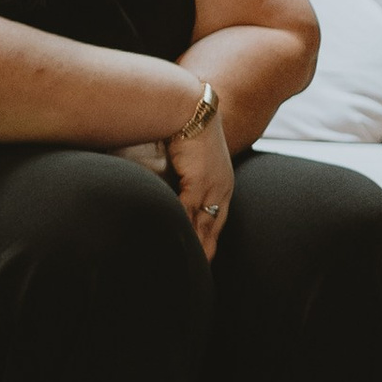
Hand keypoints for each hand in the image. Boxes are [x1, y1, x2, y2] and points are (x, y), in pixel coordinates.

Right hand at [168, 108, 234, 261]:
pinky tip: (177, 247)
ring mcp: (213, 187)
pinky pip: (191, 214)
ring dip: (195, 247)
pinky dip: (184, 232)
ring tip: (185, 269)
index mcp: (220, 183)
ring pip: (204, 226)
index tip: (204, 260)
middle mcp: (221, 188)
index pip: (216, 220)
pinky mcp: (199, 182)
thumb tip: (159, 189)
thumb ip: (173, 179)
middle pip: (213, 228)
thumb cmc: (179, 129)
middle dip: (206, 251)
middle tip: (199, 275)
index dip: (209, 240)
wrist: (186, 106)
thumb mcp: (182, 160)